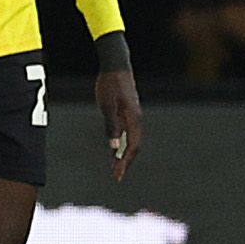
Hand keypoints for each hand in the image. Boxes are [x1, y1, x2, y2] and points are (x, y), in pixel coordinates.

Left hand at [99, 65, 143, 180]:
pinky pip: (127, 133)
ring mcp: (133, 117)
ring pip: (131, 141)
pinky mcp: (127, 113)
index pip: (132, 147)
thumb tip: (114, 148)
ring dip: (124, 155)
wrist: (115, 67)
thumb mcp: (107, 106)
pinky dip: (121, 144)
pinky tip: (114, 150)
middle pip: (134, 147)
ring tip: (115, 168)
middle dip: (125, 163)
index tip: (118, 174)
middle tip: (116, 176)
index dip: (125, 162)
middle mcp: (136, 121)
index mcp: (133, 120)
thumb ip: (111, 126)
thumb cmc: (109, 85)